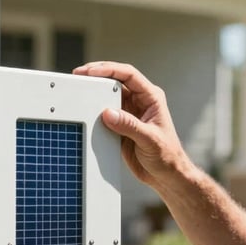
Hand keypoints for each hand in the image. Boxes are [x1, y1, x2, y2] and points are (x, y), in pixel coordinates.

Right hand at [72, 61, 189, 187]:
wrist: (166, 175)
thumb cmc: (167, 155)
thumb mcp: (149, 140)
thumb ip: (129, 126)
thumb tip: (108, 113)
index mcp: (151, 98)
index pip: (129, 75)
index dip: (109, 69)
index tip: (92, 71)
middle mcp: (140, 101)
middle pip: (116, 80)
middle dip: (97, 75)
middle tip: (79, 74)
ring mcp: (129, 112)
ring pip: (108, 95)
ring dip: (94, 92)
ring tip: (78, 88)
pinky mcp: (121, 125)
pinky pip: (104, 112)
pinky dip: (94, 110)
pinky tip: (84, 109)